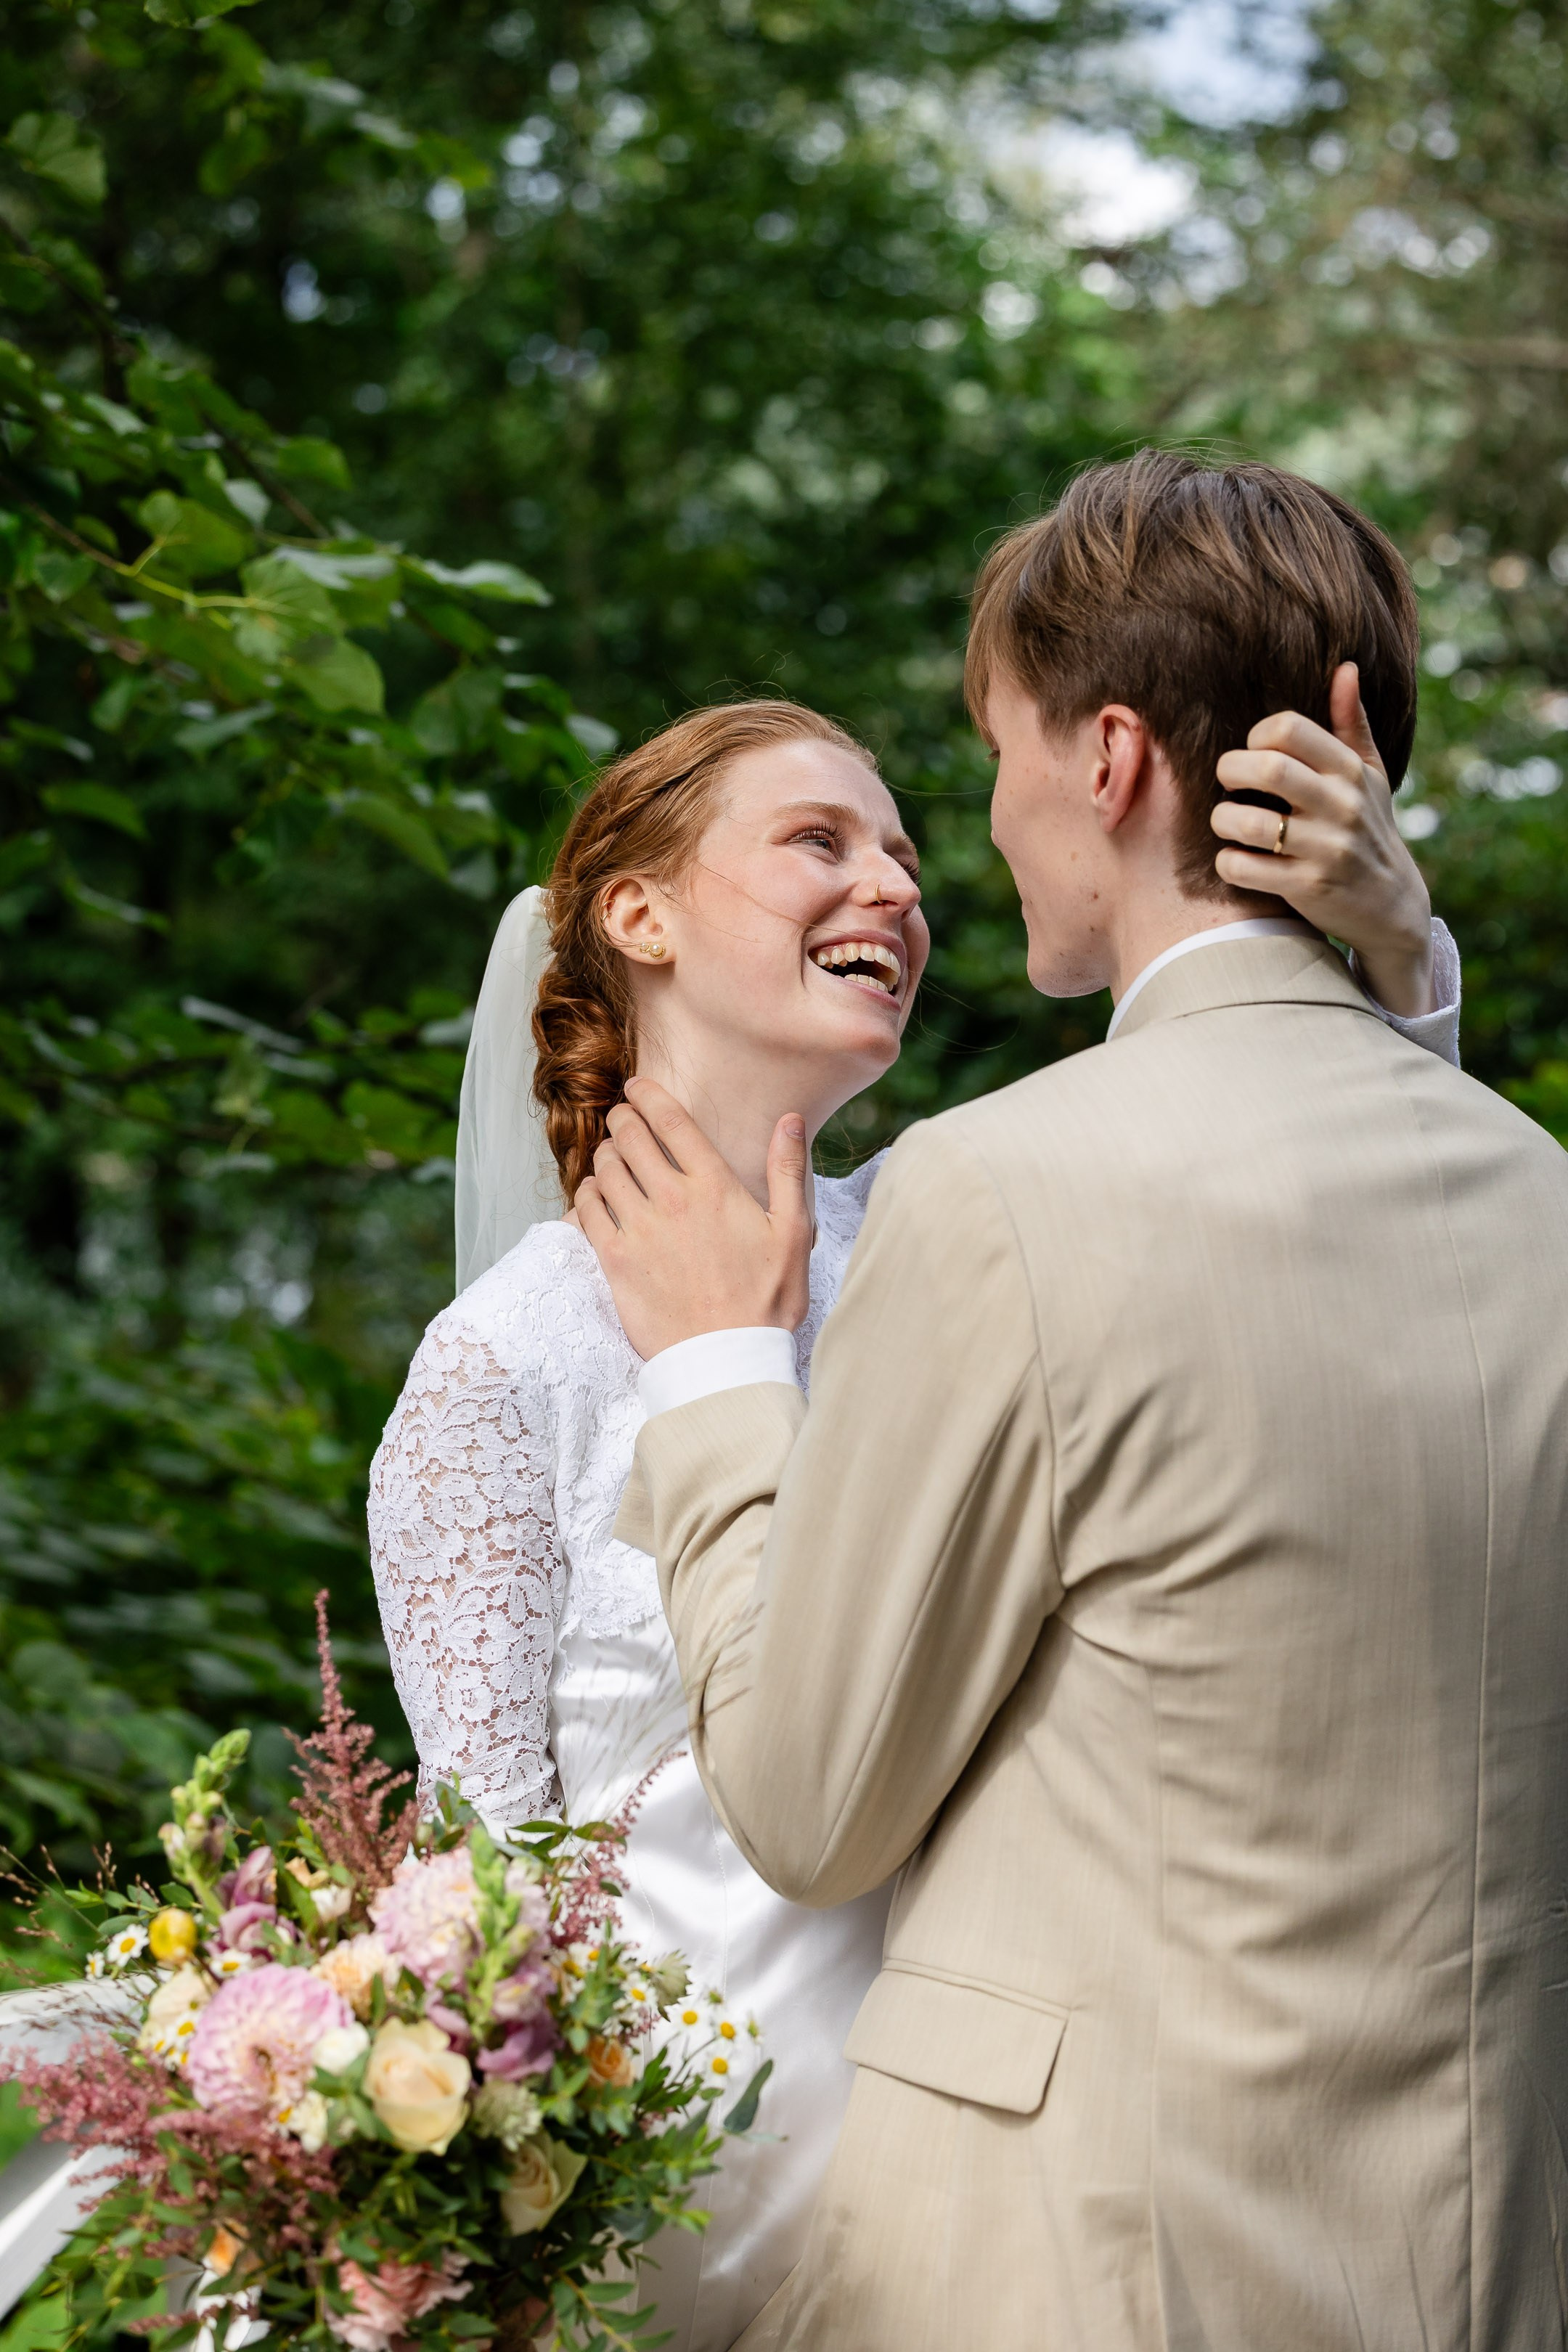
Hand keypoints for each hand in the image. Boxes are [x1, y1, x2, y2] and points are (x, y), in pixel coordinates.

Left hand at [574, 1077, 813, 1359]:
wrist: (727, 1359)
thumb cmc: (766, 1301)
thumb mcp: (793, 1233)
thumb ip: (788, 1171)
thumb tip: (789, 1120)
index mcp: (715, 1186)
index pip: (671, 1120)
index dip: (648, 1095)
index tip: (637, 1088)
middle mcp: (672, 1199)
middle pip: (630, 1137)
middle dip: (622, 1120)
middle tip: (622, 1120)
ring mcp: (640, 1229)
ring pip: (604, 1169)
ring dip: (604, 1155)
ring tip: (610, 1157)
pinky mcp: (615, 1260)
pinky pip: (586, 1210)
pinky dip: (586, 1195)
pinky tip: (594, 1196)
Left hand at [1210, 661, 1435, 1017]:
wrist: (1392, 905)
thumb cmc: (1369, 828)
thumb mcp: (1370, 776)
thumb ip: (1352, 724)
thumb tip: (1346, 668)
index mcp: (1350, 771)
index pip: (1290, 729)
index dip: (1257, 735)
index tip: (1252, 752)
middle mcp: (1342, 806)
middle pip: (1267, 767)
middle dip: (1230, 770)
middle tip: (1227, 781)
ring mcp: (1325, 848)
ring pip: (1247, 822)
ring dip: (1222, 819)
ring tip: (1226, 821)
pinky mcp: (1308, 887)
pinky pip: (1244, 868)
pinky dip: (1228, 862)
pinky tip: (1234, 859)